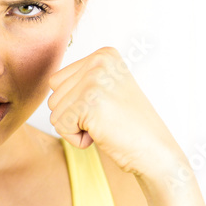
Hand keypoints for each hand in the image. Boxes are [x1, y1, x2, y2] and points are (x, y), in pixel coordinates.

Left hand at [47, 47, 186, 179]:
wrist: (154, 151)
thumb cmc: (129, 126)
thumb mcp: (107, 89)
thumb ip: (82, 79)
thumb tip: (51, 79)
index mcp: (104, 54)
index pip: (57, 80)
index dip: (75, 104)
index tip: (105, 108)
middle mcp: (99, 61)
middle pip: (53, 94)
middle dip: (72, 115)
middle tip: (105, 119)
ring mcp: (94, 80)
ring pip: (54, 110)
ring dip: (74, 127)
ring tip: (104, 126)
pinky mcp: (89, 102)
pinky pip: (60, 125)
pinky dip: (76, 139)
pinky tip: (101, 135)